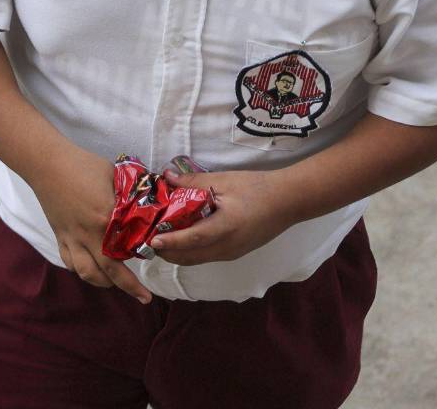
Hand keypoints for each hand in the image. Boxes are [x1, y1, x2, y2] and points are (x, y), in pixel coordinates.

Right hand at [29, 146, 153, 303]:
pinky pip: (70, 262)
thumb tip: (149, 201)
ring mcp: (72, 237)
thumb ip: (131, 194)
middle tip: (144, 297)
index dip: (144, 257)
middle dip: (128, 287)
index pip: (130, 247)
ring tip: (115, 284)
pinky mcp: (60, 236)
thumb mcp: (115, 176)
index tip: (157, 261)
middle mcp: (89, 234)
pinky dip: (82, 270)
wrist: (48, 163)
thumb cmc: (84, 165)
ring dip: (103, 282)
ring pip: (87, 272)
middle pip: (110, 270)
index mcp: (107, 218)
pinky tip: (91, 269)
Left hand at [148, 168, 297, 265]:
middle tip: (147, 239)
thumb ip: (193, 182)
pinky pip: (206, 256)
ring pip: (196, 260)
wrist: (288, 201)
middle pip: (189, 257)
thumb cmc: (257, 187)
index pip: (192, 239)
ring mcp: (231, 253)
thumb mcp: (224, 180)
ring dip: (177, 253)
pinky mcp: (234, 253)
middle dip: (167, 251)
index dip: (171, 241)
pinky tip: (182, 238)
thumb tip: (167, 177)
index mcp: (226, 227)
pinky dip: (190, 252)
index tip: (152, 240)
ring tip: (160, 240)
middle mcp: (227, 247)